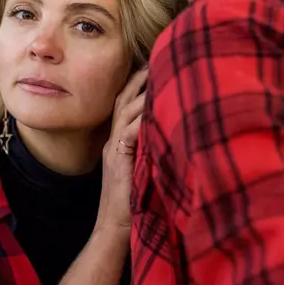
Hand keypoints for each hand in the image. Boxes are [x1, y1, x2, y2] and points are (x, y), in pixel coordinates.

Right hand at [95, 68, 147, 234]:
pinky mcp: (119, 160)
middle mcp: (113, 140)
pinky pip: (128, 132)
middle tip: (155, 56)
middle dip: (138, 77)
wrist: (115, 227)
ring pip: (125, 111)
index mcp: (118, 141)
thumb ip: (149, 148)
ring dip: (142, 92)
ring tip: (158, 73)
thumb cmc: (132, 202)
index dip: (136, 84)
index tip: (153, 64)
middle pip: (121, 99)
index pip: (124, 104)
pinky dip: (141, 118)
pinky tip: (154, 105)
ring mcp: (114, 149)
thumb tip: (170, 131)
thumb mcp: (142, 168)